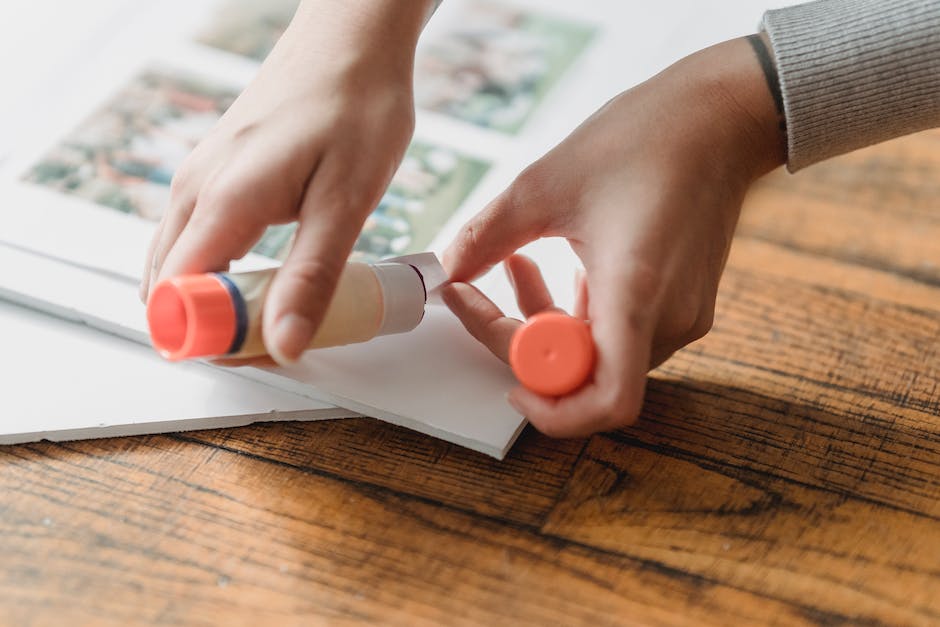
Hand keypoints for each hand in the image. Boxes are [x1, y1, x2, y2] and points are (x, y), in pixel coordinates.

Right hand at [142, 0, 435, 364]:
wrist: (351, 42)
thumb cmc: (355, 106)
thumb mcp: (347, 200)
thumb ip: (312, 276)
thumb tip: (285, 343)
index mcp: (223, 202)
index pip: (179, 299)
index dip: (211, 340)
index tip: (262, 354)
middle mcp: (195, 193)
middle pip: (169, 288)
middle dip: (213, 329)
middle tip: (276, 341)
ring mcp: (199, 182)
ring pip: (179, 266)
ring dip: (217, 304)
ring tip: (278, 313)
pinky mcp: (215, 177)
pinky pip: (196, 242)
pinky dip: (220, 274)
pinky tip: (267, 278)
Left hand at [443, 36, 785, 437]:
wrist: (720, 116)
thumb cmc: (644, 139)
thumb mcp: (544, 183)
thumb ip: (487, 235)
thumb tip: (449, 270)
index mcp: (637, 294)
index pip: (605, 402)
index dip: (552, 413)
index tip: (509, 386)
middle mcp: (669, 318)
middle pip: (586, 375)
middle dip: (524, 343)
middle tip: (480, 294)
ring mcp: (682, 314)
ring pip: (600, 353)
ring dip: (546, 323)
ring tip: (514, 263)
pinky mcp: (684, 301)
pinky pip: (622, 331)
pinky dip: (579, 312)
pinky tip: (557, 265)